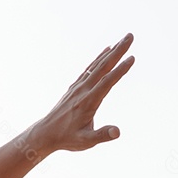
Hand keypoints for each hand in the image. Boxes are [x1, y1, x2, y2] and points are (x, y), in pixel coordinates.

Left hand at [30, 33, 134, 154]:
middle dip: (118, 51)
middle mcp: (83, 90)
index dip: (119, 71)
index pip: (106, 83)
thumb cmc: (67, 138)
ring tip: (123, 39)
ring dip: (111, 52)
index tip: (131, 58)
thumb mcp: (85, 141)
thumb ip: (102, 136)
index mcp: (88, 101)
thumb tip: (117, 132)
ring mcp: (78, 87)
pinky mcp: (75, 87)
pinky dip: (99, 59)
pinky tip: (106, 51)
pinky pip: (89, 69)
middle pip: (102, 67)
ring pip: (96, 65)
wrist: (45, 134)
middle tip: (130, 36)